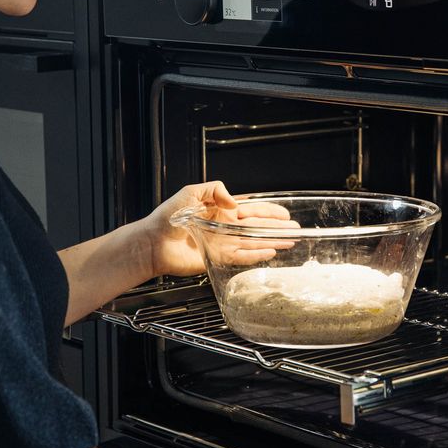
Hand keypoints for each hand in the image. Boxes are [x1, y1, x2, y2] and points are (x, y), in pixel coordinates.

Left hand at [142, 181, 296, 276]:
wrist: (153, 242)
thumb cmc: (167, 217)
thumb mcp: (191, 192)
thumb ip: (215, 189)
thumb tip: (235, 202)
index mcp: (220, 208)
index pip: (250, 208)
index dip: (269, 210)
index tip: (285, 212)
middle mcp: (225, 226)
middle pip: (257, 226)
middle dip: (276, 227)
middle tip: (294, 228)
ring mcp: (223, 242)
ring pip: (253, 241)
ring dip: (272, 241)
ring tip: (289, 241)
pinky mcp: (218, 257)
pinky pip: (242, 256)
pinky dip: (257, 255)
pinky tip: (271, 252)